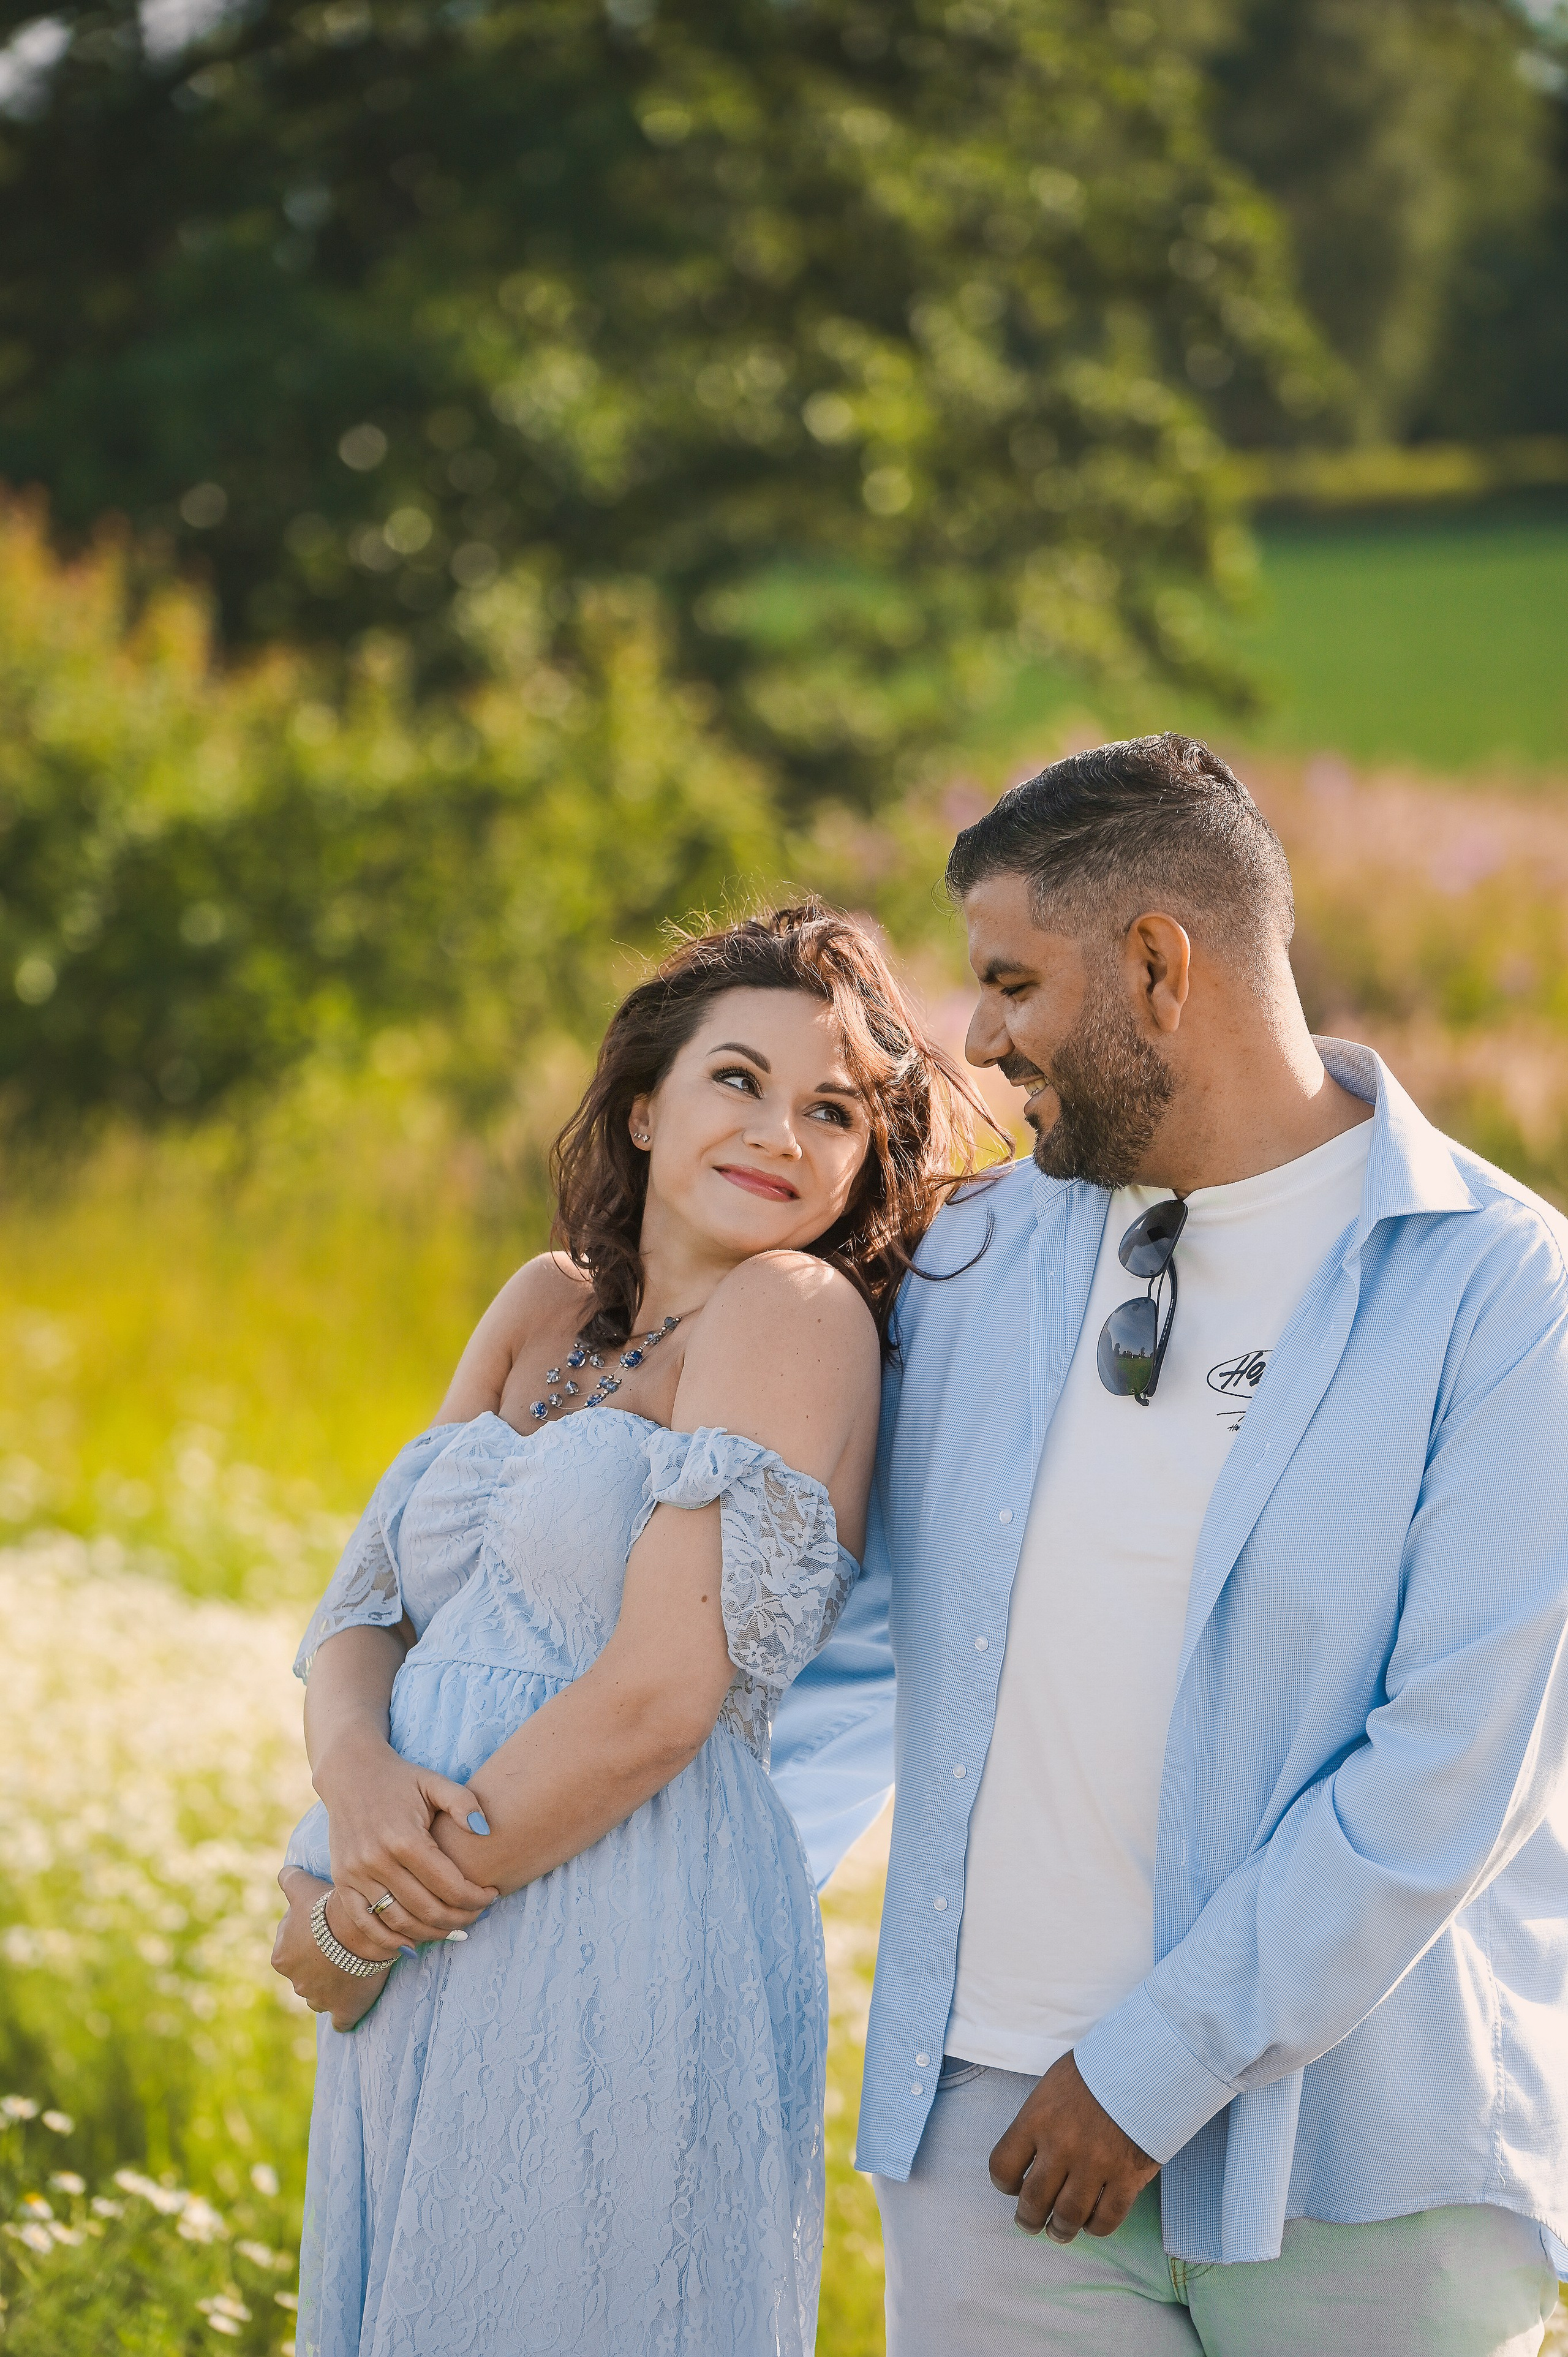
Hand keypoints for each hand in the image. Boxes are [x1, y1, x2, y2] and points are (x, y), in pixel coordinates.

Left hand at [270, 1869, 389, 2033]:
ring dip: (334, 1983)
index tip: (328, 1925)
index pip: (292, 1947)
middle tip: (344, 1942)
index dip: (310, 1935)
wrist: (362, 1929)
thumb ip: (288, 1880)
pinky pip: (342, 2020)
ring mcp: (320, 2000)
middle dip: (320, 1962)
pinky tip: (353, 2005)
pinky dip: (346, 2015)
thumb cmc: (328, 1909)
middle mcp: (296, 1983)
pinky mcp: (344, 2011)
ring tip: (354, 1965)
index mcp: (281, 1957)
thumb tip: (285, 1873)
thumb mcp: (302, 1888)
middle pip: (307, 1972)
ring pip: (323, 1993)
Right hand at [311, 1732, 499, 1948]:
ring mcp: (355, 1874)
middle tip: (477, 1916)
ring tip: (453, 1930)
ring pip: (399, 1922)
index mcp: (405, 1838)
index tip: (492, 1896)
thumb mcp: (434, 1782)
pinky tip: (412, 1942)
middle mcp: (378, 1860)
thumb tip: (487, 1831)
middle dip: (459, 1919)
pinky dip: (389, 1940)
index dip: (476, 1898)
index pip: (450, 1885)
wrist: (350, 1774)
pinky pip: (365, 1924)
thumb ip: (463, 1802)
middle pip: (427, 1910)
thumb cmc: (401, 1779)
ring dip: (430, 1934)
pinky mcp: (341, 1882)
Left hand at [988, 2051, 1157, 2242]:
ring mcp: (1095, 2164)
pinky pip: (1106, 2219)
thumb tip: (1029, 2154)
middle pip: (1033, 2200)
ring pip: (1068, 2216)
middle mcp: (1062, 2144)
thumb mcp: (1054, 2083)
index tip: (1013, 2187)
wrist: (1147, 2062)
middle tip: (1029, 2223)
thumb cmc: (1098, 2069)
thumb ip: (1038, 2119)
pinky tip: (1091, 2223)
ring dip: (1060, 2230)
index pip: (1003, 2165)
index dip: (1004, 2184)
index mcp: (1037, 2117)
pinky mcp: (1127, 2177)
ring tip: (1059, 2231)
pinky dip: (1096, 2228)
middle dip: (1028, 2219)